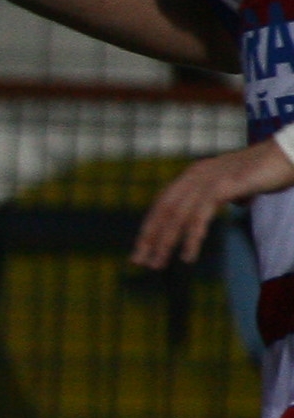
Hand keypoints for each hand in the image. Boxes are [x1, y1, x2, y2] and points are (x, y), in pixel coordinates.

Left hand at [131, 140, 293, 269]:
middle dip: (150, 237)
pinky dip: (191, 238)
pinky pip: (200, 217)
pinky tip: (187, 256)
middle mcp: (196, 175)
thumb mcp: (237, 183)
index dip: (151, 225)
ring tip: (157, 264)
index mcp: (195, 174)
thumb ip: (226, 192)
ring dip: (165, 242)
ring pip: (177, 216)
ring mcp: (208, 180)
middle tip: (139, 261)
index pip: (164, 203)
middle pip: (164, 211)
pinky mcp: (223, 187)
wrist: (291, 154)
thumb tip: (232, 203)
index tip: (141, 248)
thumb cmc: (268, 170)